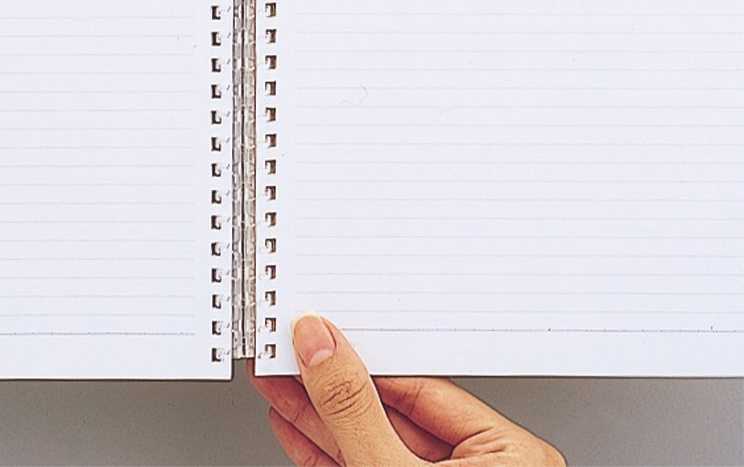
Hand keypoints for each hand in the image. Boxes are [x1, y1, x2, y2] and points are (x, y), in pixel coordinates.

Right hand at [250, 315, 565, 466]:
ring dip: (318, 415)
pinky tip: (296, 425)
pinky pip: (365, 465)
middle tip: (286, 351)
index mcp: (511, 456)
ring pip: (371, 440)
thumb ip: (356, 413)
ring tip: (278, 381)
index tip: (315, 336)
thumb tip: (322, 348)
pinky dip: (327, 449)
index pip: (419, 386)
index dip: (358, 359)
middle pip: (390, 411)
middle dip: (328, 383)